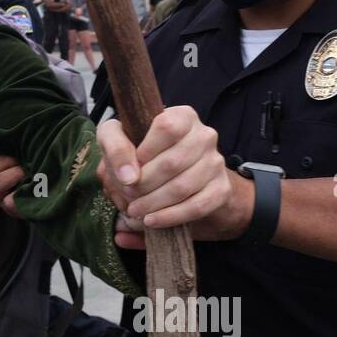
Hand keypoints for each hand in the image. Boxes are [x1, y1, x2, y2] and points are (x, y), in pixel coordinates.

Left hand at [95, 107, 251, 248]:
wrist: (176, 179)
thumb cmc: (141, 153)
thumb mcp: (119, 139)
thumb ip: (115, 147)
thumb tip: (128, 178)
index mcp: (182, 116)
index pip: (167, 127)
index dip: (144, 152)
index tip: (129, 168)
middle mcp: (204, 135)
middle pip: (172, 162)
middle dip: (144, 185)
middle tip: (127, 196)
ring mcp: (216, 163)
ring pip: (183, 186)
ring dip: (153, 203)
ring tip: (135, 211)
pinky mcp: (220, 189)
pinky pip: (197, 206)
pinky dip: (170, 216)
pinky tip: (151, 220)